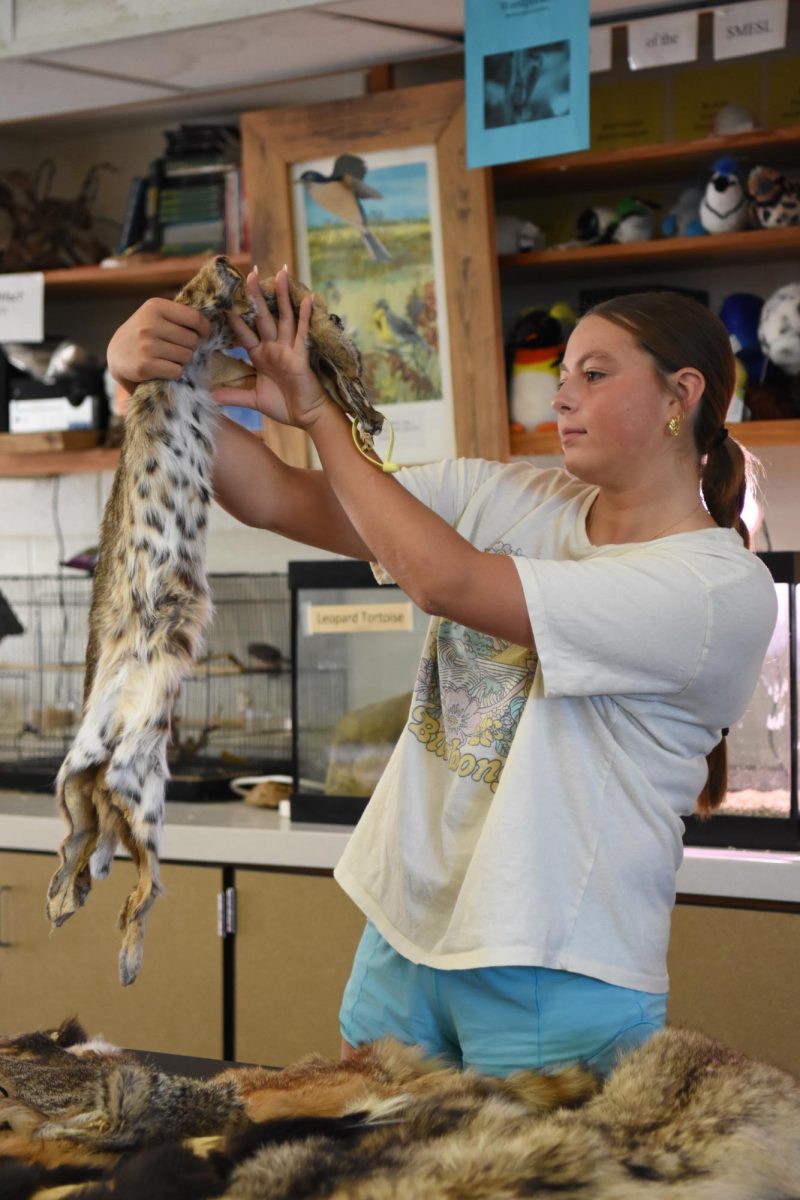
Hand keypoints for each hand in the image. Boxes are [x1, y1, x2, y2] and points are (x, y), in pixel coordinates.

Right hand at [107, 298, 210, 393]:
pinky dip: (174, 372)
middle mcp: (150, 323)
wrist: (116, 354)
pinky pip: (177, 371)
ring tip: (168, 358)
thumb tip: (210, 324)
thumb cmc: (143, 334)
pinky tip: (163, 368)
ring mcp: (147, 345)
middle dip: (190, 347)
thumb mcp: (155, 315)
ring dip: (182, 361)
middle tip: (177, 349)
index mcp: (155, 306)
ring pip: (186, 356)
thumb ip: (179, 316)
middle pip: (192, 340)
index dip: (205, 329)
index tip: (204, 334)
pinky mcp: (145, 365)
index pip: (194, 318)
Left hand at [217, 266, 329, 429]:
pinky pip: (302, 333)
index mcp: (261, 356)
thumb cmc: (284, 406)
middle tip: (250, 274)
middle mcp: (274, 348)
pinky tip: (306, 299)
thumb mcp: (254, 400)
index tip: (224, 300)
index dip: (236, 317)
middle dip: (257, 296)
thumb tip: (210, 397)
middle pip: (263, 317)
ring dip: (281, 296)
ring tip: (280, 273)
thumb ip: (233, 395)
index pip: (245, 332)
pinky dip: (304, 317)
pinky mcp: (301, 356)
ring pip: (283, 318)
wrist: (308, 417)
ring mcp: (289, 350)